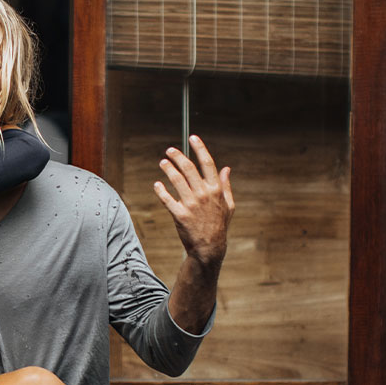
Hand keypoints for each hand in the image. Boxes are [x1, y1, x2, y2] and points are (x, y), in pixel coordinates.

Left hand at [153, 135, 234, 267]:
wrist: (210, 247)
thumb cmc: (219, 225)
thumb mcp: (229, 205)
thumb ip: (226, 185)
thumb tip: (226, 168)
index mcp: (216, 190)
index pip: (207, 163)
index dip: (199, 148)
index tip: (192, 137)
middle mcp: (204, 194)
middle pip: (189, 168)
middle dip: (177, 156)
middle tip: (169, 150)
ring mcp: (191, 204)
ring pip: (176, 180)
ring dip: (168, 169)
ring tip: (162, 162)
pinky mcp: (180, 215)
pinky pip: (167, 199)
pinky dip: (160, 190)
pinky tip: (157, 184)